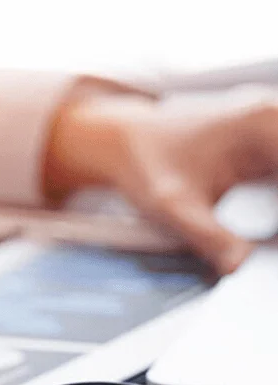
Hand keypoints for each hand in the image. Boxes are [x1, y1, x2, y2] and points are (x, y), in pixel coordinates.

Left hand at [45, 85, 277, 273]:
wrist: (121, 142)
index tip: (275, 246)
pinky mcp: (265, 145)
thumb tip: (240, 267)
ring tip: (266, 244)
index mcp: (264, 123)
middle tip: (269, 248)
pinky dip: (276, 205)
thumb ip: (210, 238)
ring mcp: (271, 129)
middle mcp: (274, 117)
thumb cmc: (144, 165)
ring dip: (277, 214)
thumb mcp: (174, 208)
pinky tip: (267, 238)